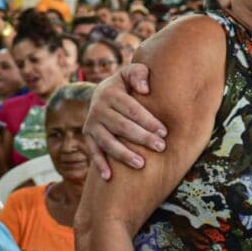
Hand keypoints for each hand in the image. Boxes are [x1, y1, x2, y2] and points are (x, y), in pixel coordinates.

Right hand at [82, 64, 165, 179]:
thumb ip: (138, 73)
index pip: (131, 109)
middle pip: (122, 127)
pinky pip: (93, 152)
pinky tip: (109, 177)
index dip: (148, 120)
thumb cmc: (126, 84)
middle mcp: (98, 109)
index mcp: (110, 92)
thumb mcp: (130, 73)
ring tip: (141, 164)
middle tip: (161, 147)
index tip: (164, 131)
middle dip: (142, 138)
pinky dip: (100, 164)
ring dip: (123, 154)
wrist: (102, 92)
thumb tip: (144, 88)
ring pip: (107, 142)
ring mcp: (91, 124)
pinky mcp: (87, 137)